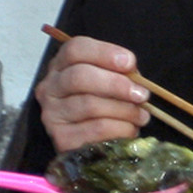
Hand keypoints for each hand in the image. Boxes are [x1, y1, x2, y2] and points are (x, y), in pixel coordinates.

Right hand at [35, 36, 150, 151]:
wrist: (92, 143)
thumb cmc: (103, 103)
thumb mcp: (108, 80)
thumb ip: (119, 72)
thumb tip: (135, 78)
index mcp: (61, 65)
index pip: (75, 49)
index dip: (104, 52)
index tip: (129, 62)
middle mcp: (50, 87)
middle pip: (79, 76)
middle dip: (116, 84)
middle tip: (141, 94)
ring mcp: (53, 114)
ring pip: (90, 105)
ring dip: (124, 109)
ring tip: (141, 115)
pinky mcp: (62, 138)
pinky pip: (96, 129)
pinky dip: (120, 128)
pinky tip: (131, 128)